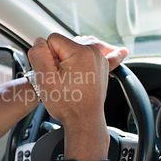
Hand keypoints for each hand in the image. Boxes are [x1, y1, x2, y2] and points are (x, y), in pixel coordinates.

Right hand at [27, 33, 127, 160]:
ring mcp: (100, 58)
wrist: (84, 121)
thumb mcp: (45, 79)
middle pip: (64, 43)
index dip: (47, 56)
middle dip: (57, 58)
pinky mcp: (103, 66)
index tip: (52, 72)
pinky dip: (108, 53)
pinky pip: (101, 53)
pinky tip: (121, 51)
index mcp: (79, 52)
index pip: (52, 40)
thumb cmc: (66, 104)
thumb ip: (38, 53)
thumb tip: (40, 41)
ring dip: (69, 59)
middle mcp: (93, 52)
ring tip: (69, 78)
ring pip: (75, 47)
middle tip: (60, 79)